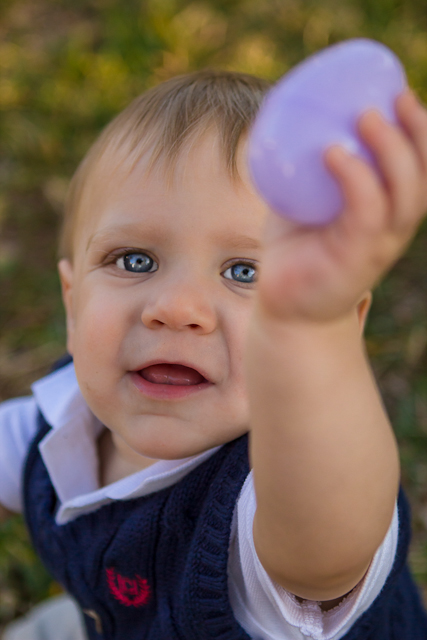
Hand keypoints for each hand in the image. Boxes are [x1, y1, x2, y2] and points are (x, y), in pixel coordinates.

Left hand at [257, 89, 426, 322]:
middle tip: (394, 97)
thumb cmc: (296, 251)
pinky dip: (355, 179)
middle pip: (424, 176)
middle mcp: (392, 228)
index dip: (423, 130)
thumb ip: (306, 170)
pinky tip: (333, 153)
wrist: (286, 307)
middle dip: (419, 132)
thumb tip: (290, 122)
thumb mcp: (303, 203)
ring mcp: (378, 245)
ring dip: (391, 150)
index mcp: (388, 211)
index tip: (401, 91)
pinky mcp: (355, 259)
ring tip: (367, 116)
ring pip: (404, 194)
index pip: (422, 168)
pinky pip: (364, 212)